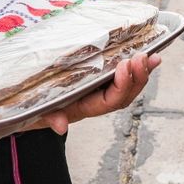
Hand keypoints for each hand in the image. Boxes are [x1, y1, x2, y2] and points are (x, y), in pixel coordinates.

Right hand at [24, 52, 161, 134]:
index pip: (110, 101)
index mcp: (86, 107)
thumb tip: (61, 127)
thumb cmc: (36, 106)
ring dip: (142, 72)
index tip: (124, 66)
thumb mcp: (38, 112)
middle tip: (143, 57)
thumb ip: (49, 118)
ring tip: (152, 56)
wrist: (31, 102)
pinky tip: (150, 56)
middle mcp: (98, 100)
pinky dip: (138, 67)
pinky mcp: (102, 78)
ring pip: (129, 86)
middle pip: (125, 94)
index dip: (122, 85)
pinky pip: (125, 76)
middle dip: (137, 77)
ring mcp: (102, 89)